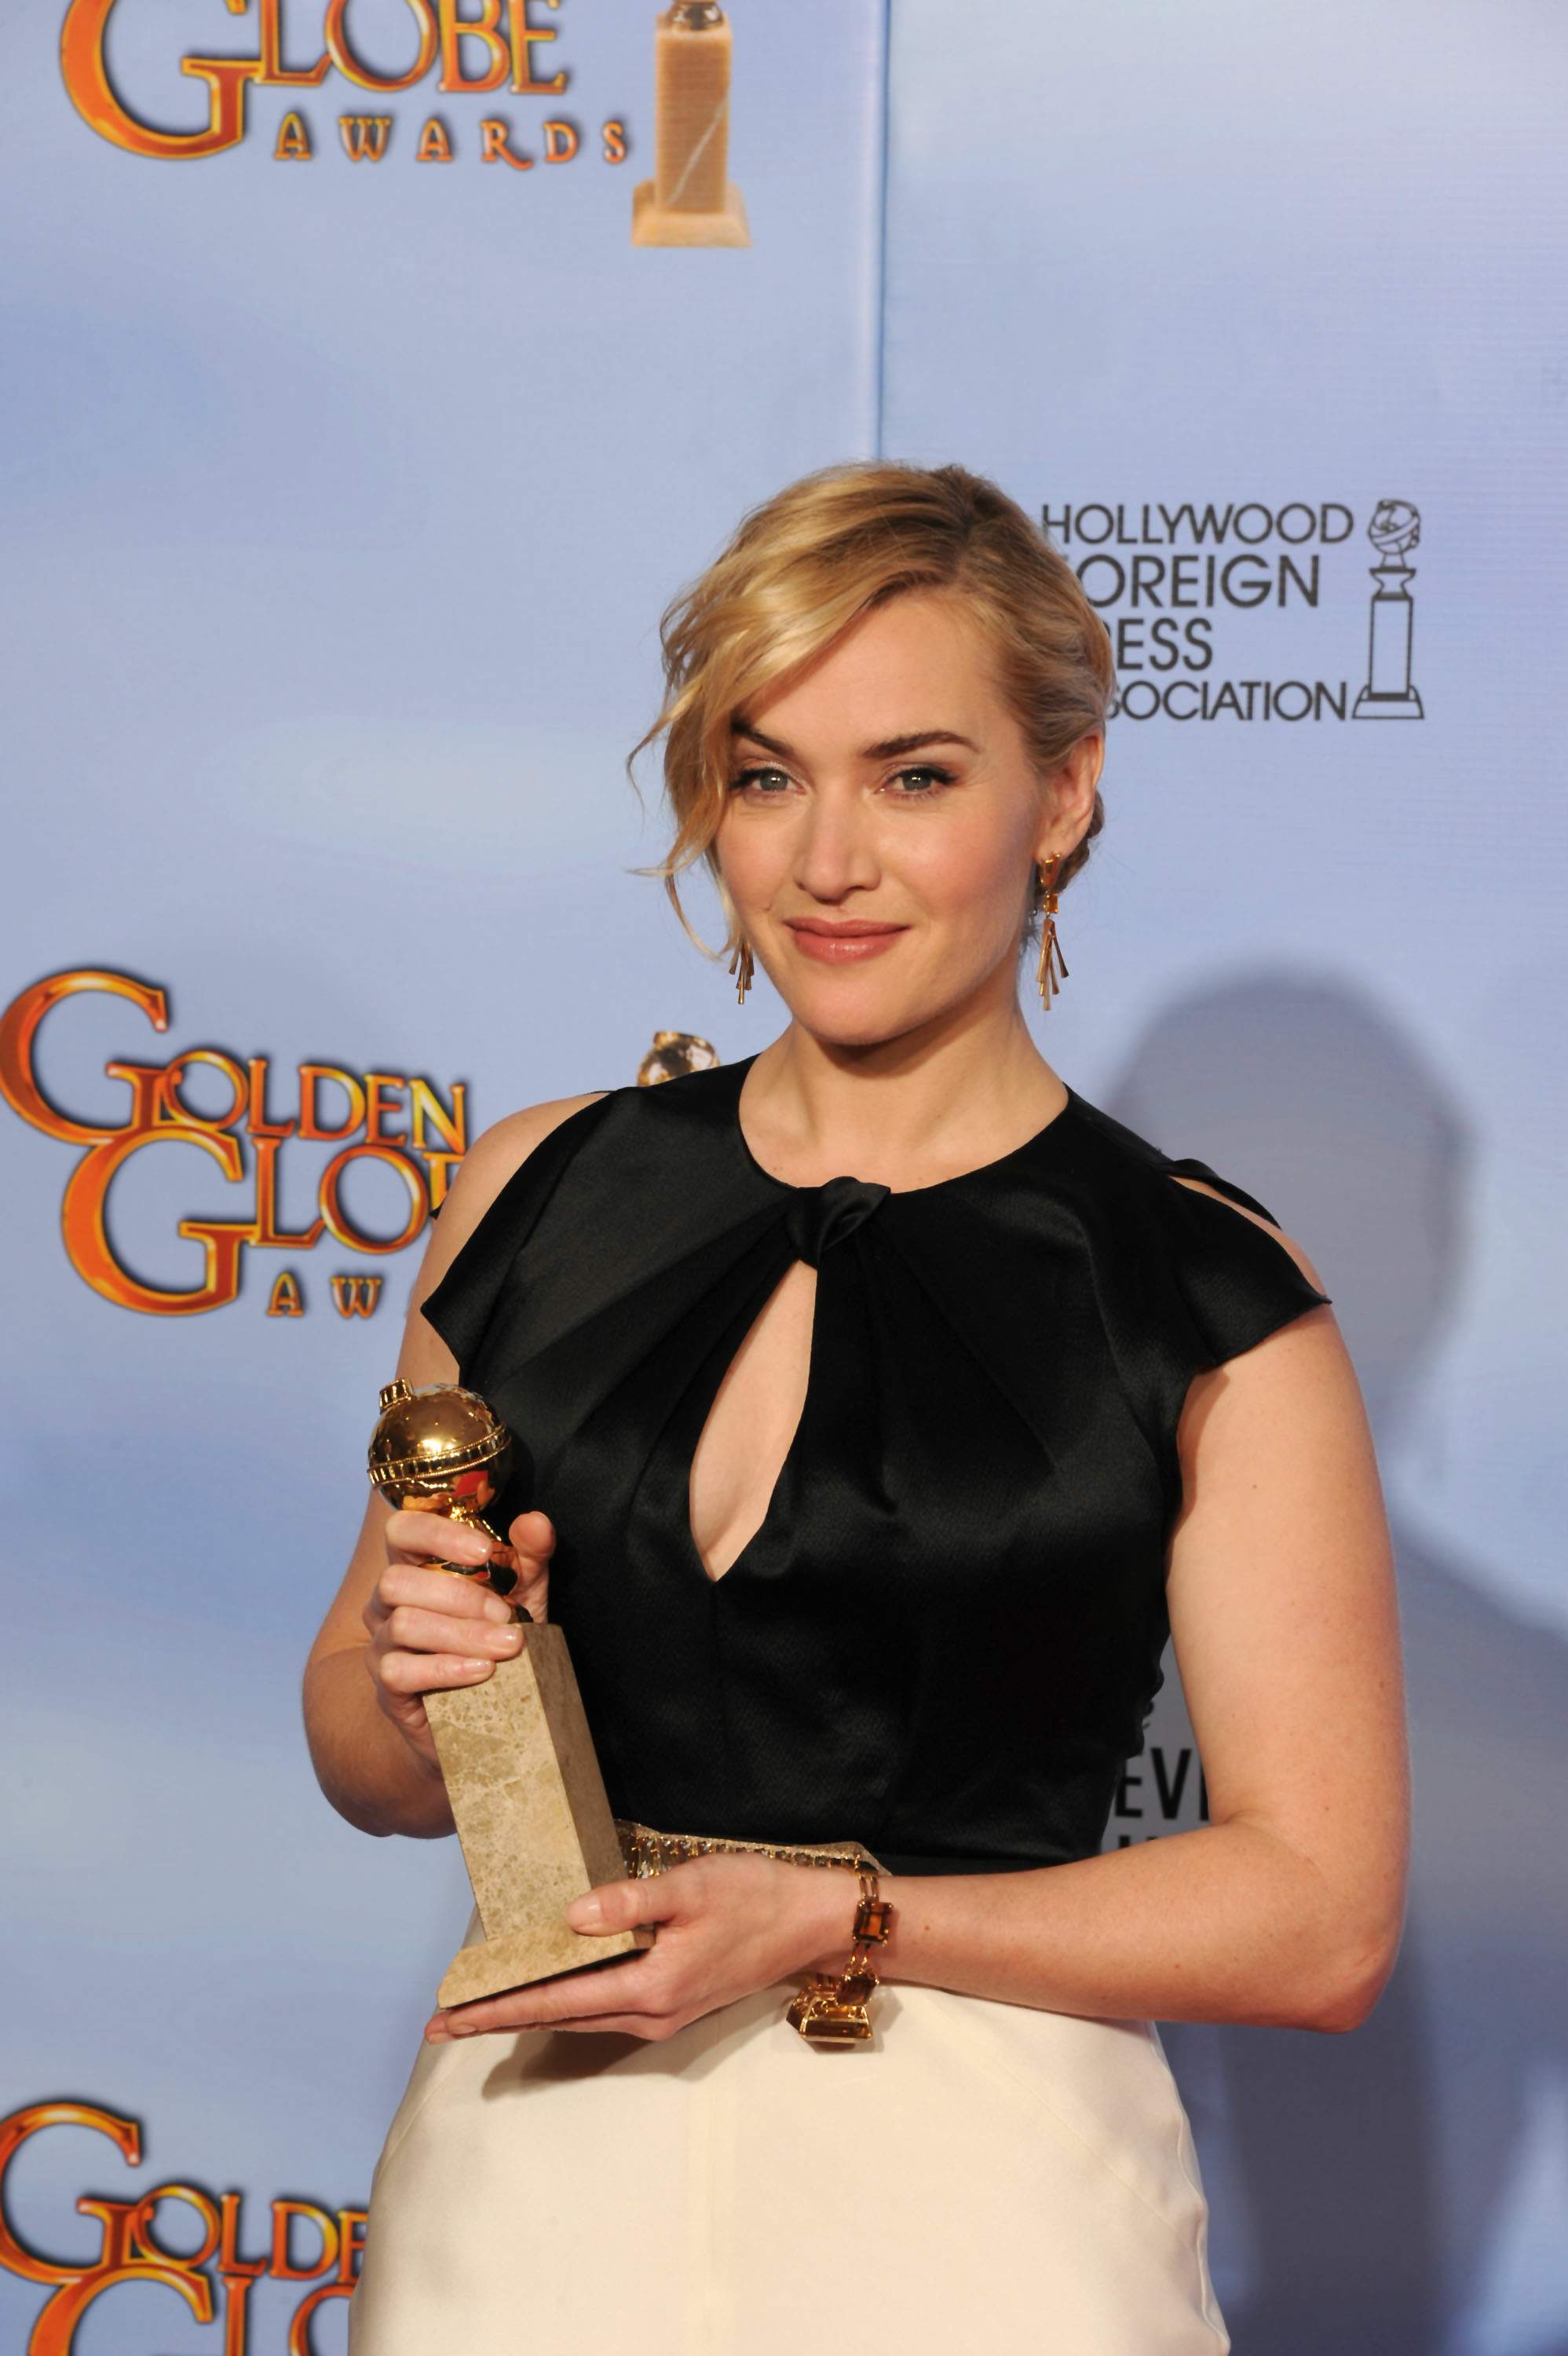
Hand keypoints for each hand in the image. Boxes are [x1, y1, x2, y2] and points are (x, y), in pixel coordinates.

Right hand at [363, 1506, 557, 1771]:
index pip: (402, 1530)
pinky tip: (482, 1670)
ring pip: (403, 1624)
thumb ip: (529, 1556)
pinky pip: (400, 1670)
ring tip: (505, 1646)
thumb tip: (535, 1522)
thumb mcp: (523, 1593)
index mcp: (414, 1565)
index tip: (484, 1550)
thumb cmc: (499, 1638)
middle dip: (459, 1596)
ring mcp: (382, 1643)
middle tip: (505, 1614)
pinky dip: (446, 1668)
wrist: (491, 1708)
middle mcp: (386, 1601)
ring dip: (461, 1633)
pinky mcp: (387, 1687)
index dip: (437, 1534)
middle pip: (397, 1580)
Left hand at [422, 1851, 863, 2042]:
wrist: (810, 1923)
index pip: (553, 2002)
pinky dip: (563, 2001)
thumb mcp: (693, 1886)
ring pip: (578, 2015)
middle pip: (557, 2018)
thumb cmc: (754, 1897)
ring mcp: (662, 2012)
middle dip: (497, 2018)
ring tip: (480, 2006)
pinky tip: (547, 1987)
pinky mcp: (672, 2000)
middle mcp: (650, 2012)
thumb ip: (628, 1901)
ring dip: (528, 2011)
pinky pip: (602, 2006)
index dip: (495, 2009)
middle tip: (440, 2023)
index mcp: (649, 1987)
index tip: (445, 2021)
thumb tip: (568, 1917)